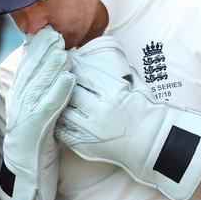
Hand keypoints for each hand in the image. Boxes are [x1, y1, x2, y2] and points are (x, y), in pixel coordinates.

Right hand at [0, 27, 75, 199]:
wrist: (23, 180)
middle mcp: (17, 107)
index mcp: (17, 101)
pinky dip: (58, 93)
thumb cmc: (34, 147)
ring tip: (64, 52)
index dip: (35, 51)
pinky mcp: (33, 133)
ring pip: (38, 88)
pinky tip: (69, 80)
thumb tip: (51, 74)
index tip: (47, 33)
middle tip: (56, 35)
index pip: (25, 71)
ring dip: (51, 68)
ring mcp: (23, 120)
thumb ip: (40, 97)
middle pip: (30, 75)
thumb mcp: (35, 118)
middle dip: (43, 53)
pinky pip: (47, 109)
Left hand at [55, 35, 200, 199]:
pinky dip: (55, 122)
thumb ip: (121, 72)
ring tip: (46, 94)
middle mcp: (101, 110)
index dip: (70, 67)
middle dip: (59, 82)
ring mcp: (92, 130)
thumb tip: (108, 54)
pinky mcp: (87, 145)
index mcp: (114, 93)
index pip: (84, 75)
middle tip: (48, 75)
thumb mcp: (137, 86)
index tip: (62, 60)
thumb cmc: (146, 112)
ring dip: (54, 102)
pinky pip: (63, 132)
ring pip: (62, 111)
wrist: (154, 144)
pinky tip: (50, 114)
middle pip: (70, 91)